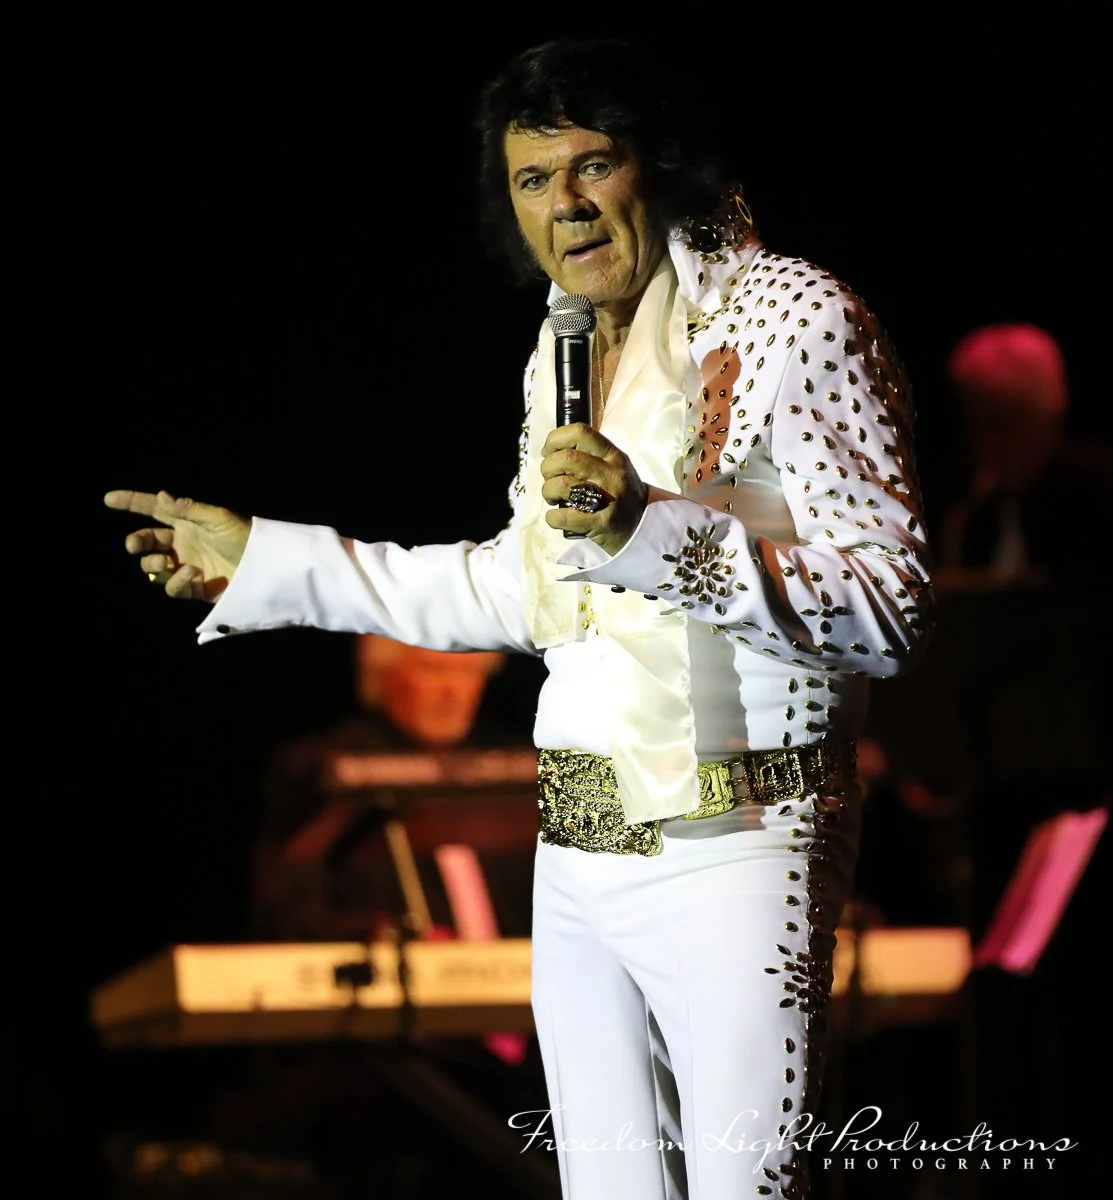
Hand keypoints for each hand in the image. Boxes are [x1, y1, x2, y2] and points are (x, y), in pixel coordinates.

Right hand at [103, 489, 250, 600]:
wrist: (265, 566)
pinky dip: (177, 582)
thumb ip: (189, 509)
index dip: (132, 503)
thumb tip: (161, 496)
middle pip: (147, 541)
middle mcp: (182, 544)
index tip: (109, 499)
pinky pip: (173, 588)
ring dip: (152, 565)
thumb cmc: (245, 536)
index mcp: (186, 522)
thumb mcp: (219, 518)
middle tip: (134, 545)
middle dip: (136, 542)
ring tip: (164, 562)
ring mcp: (186, 566)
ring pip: (153, 568)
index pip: (153, 510)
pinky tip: (191, 574)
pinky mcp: (195, 588)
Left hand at [540, 424, 646, 554]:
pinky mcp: (599, 523)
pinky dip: (552, 517)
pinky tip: (557, 517)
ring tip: (553, 498)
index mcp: (612, 455)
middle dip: (548, 467)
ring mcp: (606, 499)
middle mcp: (610, 473)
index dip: (556, 439)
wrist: (642, 525)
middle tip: (550, 478)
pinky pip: (563, 516)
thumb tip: (552, 450)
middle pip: (566, 458)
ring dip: (548, 491)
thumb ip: (589, 454)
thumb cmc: (620, 492)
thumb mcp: (614, 466)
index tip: (549, 452)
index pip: (580, 432)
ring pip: (562, 485)